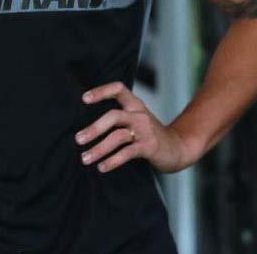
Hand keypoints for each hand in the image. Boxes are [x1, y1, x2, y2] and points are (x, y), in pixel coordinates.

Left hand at [75, 81, 192, 173]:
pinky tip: (102, 167)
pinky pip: (127, 153)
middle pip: (113, 116)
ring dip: (99, 148)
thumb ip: (118, 118)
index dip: (101, 91)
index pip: (118, 89)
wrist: (179, 147)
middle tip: (78, 139)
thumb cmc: (149, 134)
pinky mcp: (149, 147)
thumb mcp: (136, 119)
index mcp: (135, 104)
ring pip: (118, 136)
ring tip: (85, 158)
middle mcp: (139, 114)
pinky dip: (112, 160)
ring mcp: (145, 130)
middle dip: (94, 128)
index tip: (84, 99)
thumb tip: (87, 127)